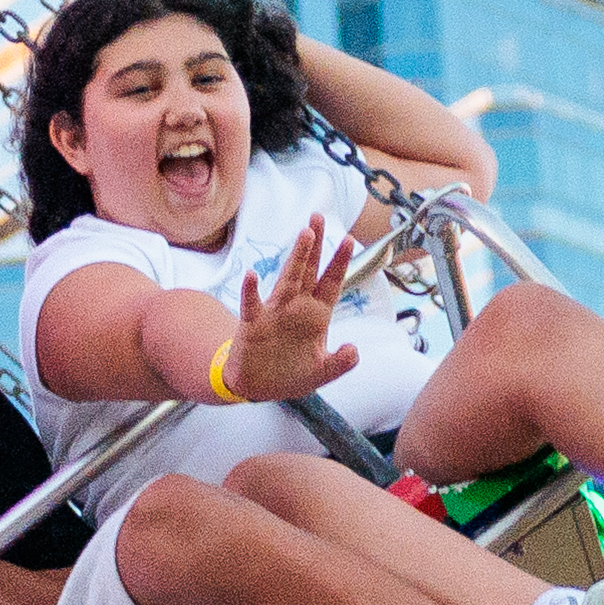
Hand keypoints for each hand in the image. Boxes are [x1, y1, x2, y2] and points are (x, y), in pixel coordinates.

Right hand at [216, 219, 347, 403]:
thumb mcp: (321, 373)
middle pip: (309, 271)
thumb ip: (340, 362)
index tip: (349, 239)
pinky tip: (251, 276)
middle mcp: (296, 308)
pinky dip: (251, 291)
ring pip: (287, 279)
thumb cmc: (290, 374)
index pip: (331, 283)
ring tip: (304, 235)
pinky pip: (252, 304)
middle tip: (318, 217)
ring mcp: (274, 313)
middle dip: (315, 245)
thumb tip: (353, 349)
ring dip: (296, 258)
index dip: (339, 262)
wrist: (258, 387)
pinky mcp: (253, 324)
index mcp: (316, 316)